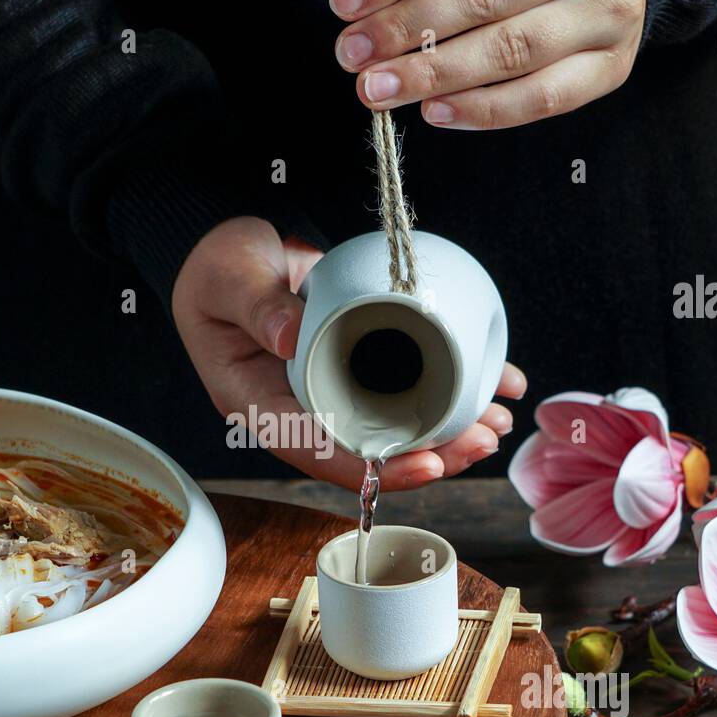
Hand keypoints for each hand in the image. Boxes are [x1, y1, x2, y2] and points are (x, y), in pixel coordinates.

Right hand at [172, 216, 525, 488]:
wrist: (239, 248)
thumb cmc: (220, 266)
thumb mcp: (228, 278)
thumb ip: (255, 304)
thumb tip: (290, 337)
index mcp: (261, 404)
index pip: (319, 452)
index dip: (374, 467)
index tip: (426, 464)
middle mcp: (300, 409)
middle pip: (368, 450)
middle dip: (430, 454)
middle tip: (482, 440)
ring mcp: (332, 392)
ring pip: (393, 428)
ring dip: (447, 431)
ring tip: (496, 422)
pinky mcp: (359, 370)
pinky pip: (405, 392)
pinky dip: (449, 392)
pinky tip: (491, 385)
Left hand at [331, 0, 645, 128]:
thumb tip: (369, 9)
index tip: (346, 4)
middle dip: (406, 28)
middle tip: (353, 54)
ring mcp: (610, 13)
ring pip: (512, 50)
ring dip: (434, 74)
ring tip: (379, 88)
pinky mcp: (611, 67)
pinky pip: (541, 98)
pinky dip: (481, 110)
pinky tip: (433, 111)